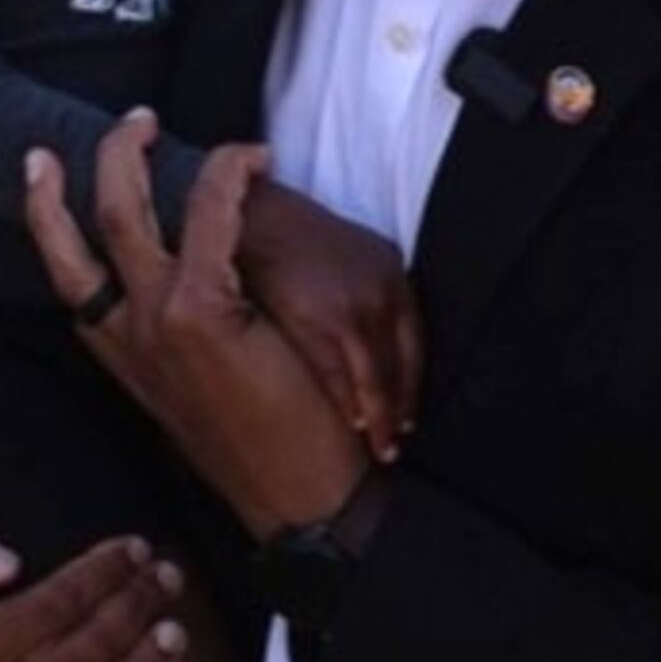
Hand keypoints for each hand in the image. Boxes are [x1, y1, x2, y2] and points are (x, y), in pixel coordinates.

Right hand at [24, 116, 373, 535]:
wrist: (300, 501)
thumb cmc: (264, 450)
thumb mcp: (196, 397)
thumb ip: (174, 346)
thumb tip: (188, 293)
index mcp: (121, 355)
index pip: (67, 273)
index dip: (45, 214)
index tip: (40, 168)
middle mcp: (127, 335)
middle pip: (87, 227)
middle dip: (98, 163)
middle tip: (123, 122)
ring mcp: (158, 321)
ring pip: (129, 210)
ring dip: (140, 154)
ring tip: (160, 122)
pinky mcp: (205, 313)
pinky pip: (210, 215)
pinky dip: (228, 175)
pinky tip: (251, 159)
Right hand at [236, 176, 423, 459]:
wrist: (247, 213)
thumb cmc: (288, 239)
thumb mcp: (346, 254)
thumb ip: (365, 297)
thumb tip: (376, 346)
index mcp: (390, 273)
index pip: (413, 345)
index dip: (411, 387)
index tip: (409, 419)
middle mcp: (379, 290)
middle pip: (400, 367)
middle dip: (399, 411)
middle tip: (394, 446)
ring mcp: (350, 306)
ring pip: (374, 379)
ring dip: (378, 419)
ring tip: (376, 449)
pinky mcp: (317, 318)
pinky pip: (337, 377)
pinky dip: (345, 407)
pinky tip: (346, 428)